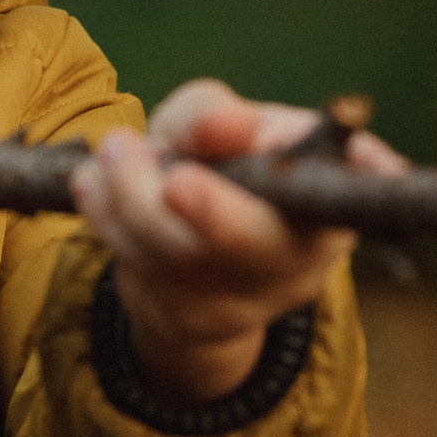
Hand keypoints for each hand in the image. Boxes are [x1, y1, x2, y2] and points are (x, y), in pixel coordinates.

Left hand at [69, 79, 407, 407]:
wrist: (199, 251)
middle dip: (210, 211)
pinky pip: (136, 269)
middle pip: (254, 247)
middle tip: (165, 171)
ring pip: (179, 256)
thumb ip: (215, 115)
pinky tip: (91, 183)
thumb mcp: (225, 128)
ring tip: (116, 147)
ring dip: (132, 195)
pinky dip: (106, 219)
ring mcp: (238, 302)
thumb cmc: (227, 166)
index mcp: (327, 209)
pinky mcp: (183, 320)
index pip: (346, 205)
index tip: (265, 172)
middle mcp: (294, 264)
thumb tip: (225, 124)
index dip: (329, 185)